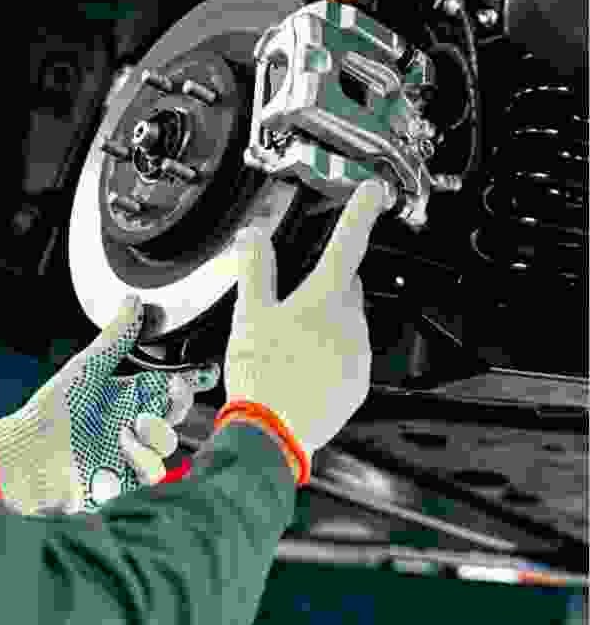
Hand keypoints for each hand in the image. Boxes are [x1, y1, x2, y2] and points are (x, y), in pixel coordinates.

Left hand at [0, 296, 218, 514]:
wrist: (30, 455)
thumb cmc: (51, 410)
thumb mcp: (87, 369)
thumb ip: (115, 338)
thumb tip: (132, 301)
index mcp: (127, 393)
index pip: (169, 384)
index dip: (190, 378)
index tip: (205, 371)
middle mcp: (133, 421)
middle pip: (177, 411)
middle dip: (181, 400)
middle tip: (172, 391)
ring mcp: (131, 450)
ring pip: (169, 442)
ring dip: (156, 433)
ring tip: (128, 430)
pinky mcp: (127, 477)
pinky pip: (154, 470)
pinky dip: (143, 459)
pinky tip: (122, 450)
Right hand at [220, 180, 392, 479]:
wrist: (272, 433)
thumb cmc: (261, 374)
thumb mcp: (249, 314)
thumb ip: (256, 269)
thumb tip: (254, 235)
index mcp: (325, 298)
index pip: (348, 242)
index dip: (361, 211)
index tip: (375, 191)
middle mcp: (352, 323)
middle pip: (343, 287)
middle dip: (323, 286)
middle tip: (288, 304)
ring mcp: (359, 355)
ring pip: (346, 323)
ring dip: (323, 324)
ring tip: (287, 347)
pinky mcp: (357, 383)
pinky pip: (347, 356)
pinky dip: (328, 356)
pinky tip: (299, 368)